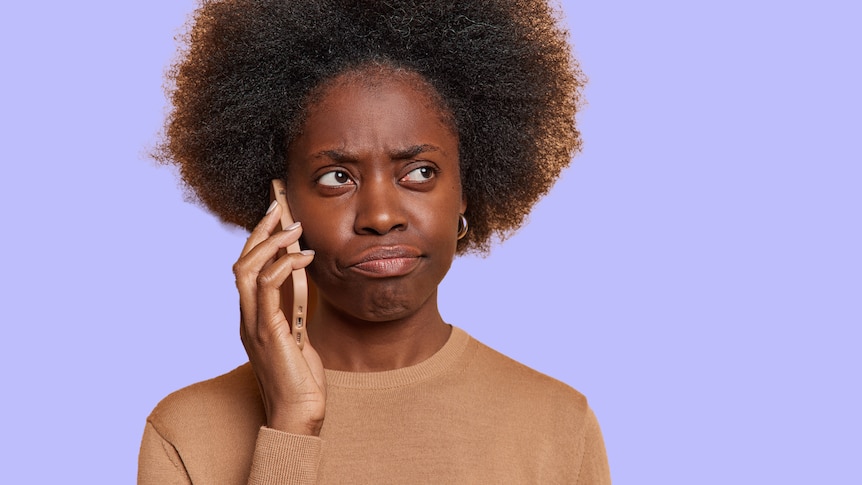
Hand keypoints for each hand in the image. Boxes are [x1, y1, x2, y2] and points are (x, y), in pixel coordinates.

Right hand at [233, 202, 325, 435]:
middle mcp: (247, 318)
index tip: (276, 216)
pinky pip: (267, 287)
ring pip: (247, 268)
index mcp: (253, 318)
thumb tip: (304, 284)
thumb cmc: (300, 380)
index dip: (258, 240)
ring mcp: (253, 324)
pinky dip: (284, 265)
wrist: (297, 415)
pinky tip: (304, 257)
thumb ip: (294, 311)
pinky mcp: (267, 331)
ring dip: (271, 242)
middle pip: (241, 261)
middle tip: (280, 207)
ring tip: (294, 226)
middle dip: (259, 230)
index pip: (247, 269)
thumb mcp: (299, 337)